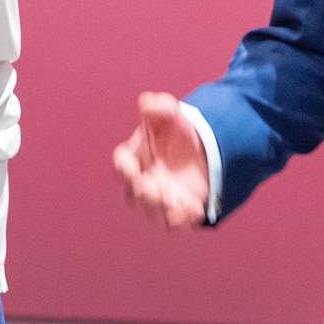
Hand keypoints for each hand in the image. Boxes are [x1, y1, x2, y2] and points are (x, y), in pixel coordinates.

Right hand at [112, 91, 209, 228]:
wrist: (203, 147)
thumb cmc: (178, 130)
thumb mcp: (171, 113)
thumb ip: (160, 106)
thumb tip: (147, 101)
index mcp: (134, 158)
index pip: (121, 165)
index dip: (124, 169)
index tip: (134, 170)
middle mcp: (141, 181)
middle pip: (134, 195)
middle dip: (143, 194)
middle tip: (157, 190)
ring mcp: (158, 198)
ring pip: (153, 213)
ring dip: (162, 210)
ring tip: (176, 201)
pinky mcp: (177, 209)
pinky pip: (175, 222)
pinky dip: (184, 218)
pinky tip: (196, 208)